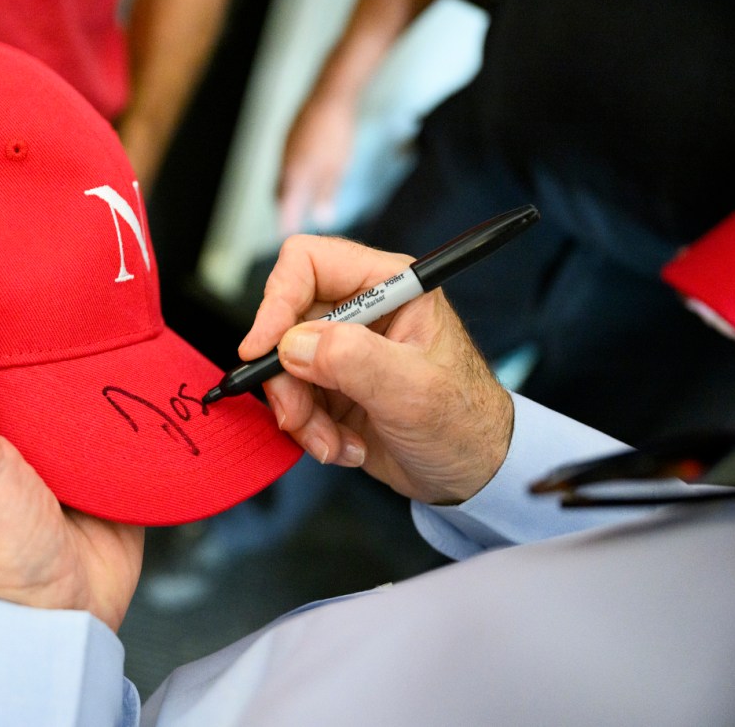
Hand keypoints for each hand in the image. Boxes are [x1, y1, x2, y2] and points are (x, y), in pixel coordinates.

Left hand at [0, 303, 143, 632]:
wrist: (58, 616)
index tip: (3, 270)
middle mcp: (23, 438)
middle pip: (42, 371)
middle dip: (58, 335)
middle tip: (76, 281)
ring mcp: (72, 455)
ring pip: (88, 394)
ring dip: (102, 366)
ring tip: (119, 313)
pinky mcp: (114, 472)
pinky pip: (129, 428)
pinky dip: (140, 404)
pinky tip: (150, 368)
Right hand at [240, 235, 512, 504]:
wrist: (473, 472)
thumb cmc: (465, 422)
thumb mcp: (413, 391)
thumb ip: (355, 360)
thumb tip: (294, 344)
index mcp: (390, 285)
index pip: (309, 262)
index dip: (277, 301)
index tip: (262, 349)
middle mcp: (361, 309)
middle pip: (285, 322)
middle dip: (287, 378)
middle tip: (298, 417)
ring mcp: (342, 350)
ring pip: (282, 367)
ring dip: (300, 414)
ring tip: (333, 443)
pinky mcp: (330, 385)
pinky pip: (292, 399)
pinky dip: (309, 431)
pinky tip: (343, 446)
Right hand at [276, 90, 359, 235]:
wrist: (329, 97)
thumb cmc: (334, 135)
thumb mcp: (335, 170)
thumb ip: (326, 195)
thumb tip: (323, 220)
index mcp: (295, 176)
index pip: (286, 207)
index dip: (286, 222)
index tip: (285, 236)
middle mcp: (285, 165)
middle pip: (280, 194)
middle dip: (284, 208)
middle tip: (289, 221)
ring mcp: (286, 150)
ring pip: (283, 178)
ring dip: (288, 191)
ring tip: (295, 200)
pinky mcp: (291, 138)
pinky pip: (287, 164)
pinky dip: (292, 175)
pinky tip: (303, 173)